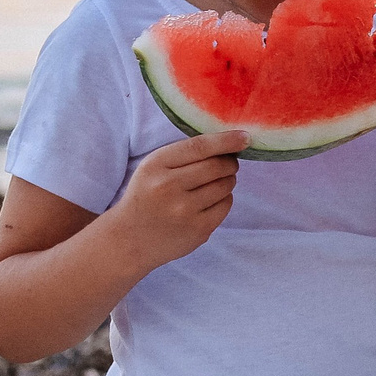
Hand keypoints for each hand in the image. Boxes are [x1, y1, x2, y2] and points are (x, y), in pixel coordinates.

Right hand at [109, 131, 243, 267]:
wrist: (129, 239)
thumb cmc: (147, 196)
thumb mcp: (153, 168)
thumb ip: (185, 154)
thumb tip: (230, 143)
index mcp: (156, 165)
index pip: (199, 147)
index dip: (226, 140)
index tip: (245, 137)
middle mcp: (169, 187)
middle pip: (218, 166)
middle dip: (229, 163)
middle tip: (228, 164)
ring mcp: (184, 210)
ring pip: (225, 185)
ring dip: (227, 180)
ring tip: (212, 184)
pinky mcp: (198, 229)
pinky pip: (226, 204)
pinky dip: (224, 199)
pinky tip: (208, 201)